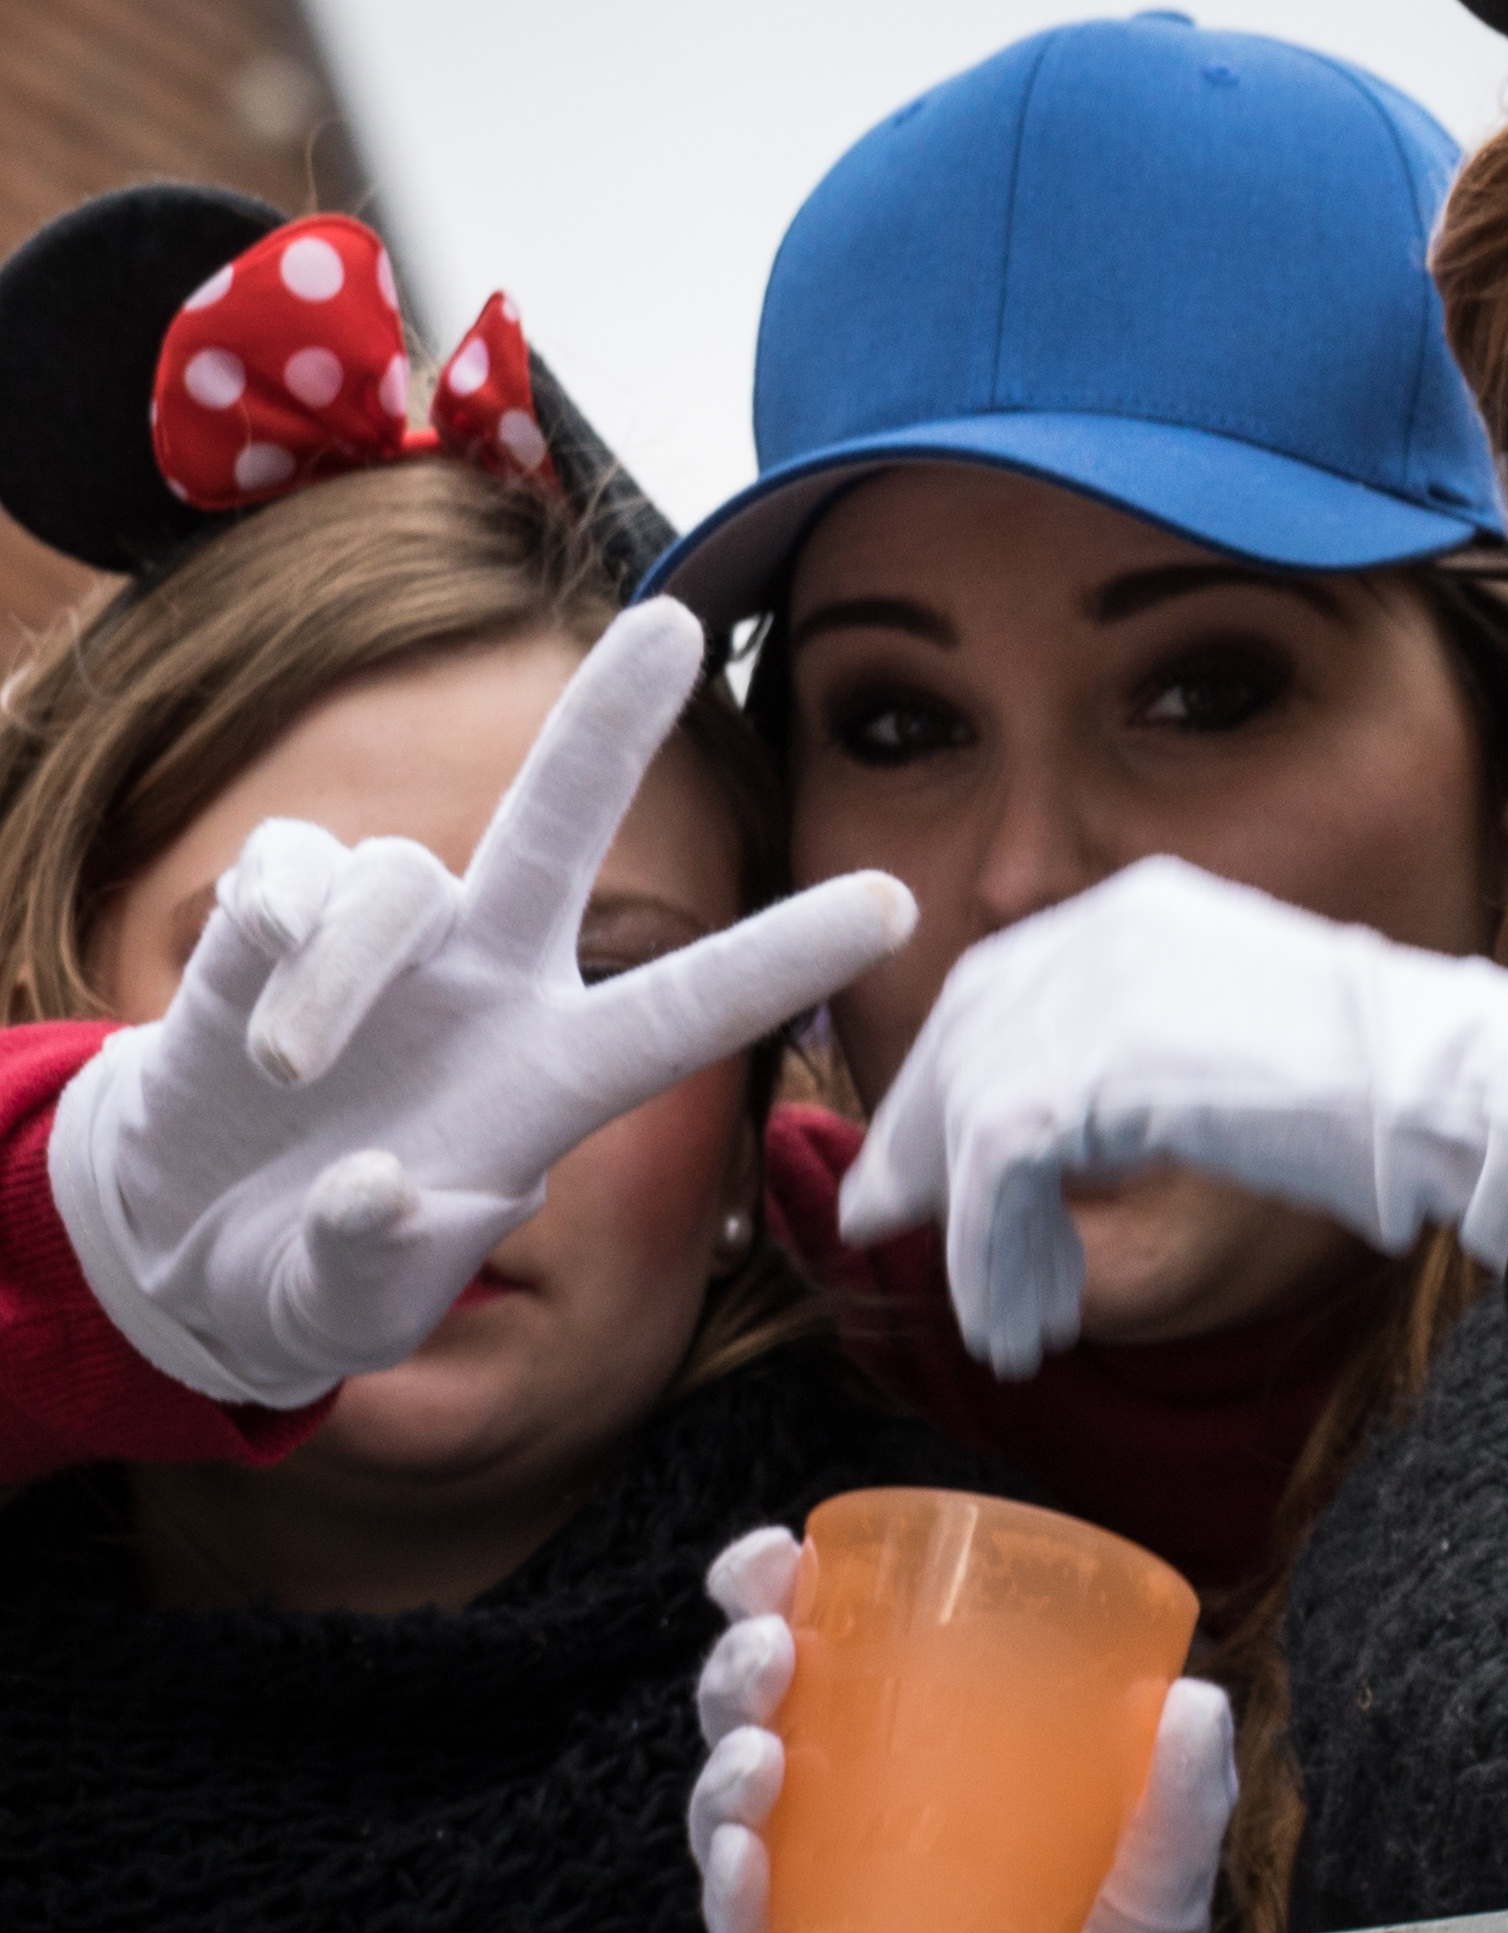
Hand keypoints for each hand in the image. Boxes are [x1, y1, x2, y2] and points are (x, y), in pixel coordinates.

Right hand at [48, 602, 914, 1408]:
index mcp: (551, 1079)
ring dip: (341, 974)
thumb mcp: (344, 1313)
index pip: (688, 1010)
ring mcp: (392, 942)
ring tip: (294, 1073)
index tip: (900, 900)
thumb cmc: (308, 1273)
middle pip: (557, 830)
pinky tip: (246, 1028)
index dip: (787, 956)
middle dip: (607, 724)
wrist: (181, 1238)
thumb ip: (375, 1268)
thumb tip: (381, 1185)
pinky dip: (261, 943)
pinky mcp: (280, 918)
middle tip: (670, 620)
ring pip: (396, 877)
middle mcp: (491, 983)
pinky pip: (290, 872)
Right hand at [689, 1523, 1238, 1932]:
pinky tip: (752, 1859)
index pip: (821, 1647)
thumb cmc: (1122, 1931)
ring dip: (726, 1776)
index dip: (774, 1594)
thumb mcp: (1164, 1848)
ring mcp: (816, 1893)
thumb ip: (1186, 1787)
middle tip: (770, 1648)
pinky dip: (735, 1896)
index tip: (775, 1554)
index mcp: (908, 1738)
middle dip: (739, 1672)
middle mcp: (843, 1808)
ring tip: (760, 1754)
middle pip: (755, 1719)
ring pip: (731, 1819)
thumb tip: (1195, 1704)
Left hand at [834, 856, 1507, 1375]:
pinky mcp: (1104, 1061)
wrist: (1448, 1088)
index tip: (919, 1167)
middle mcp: (1105, 928)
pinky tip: (1023, 1308)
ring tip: (1005, 1313)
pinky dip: (993, 1250)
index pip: (994, 988)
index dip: (941, 1083)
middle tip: (894, 1234)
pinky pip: (1000, 1168)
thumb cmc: (1377, 1088)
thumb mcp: (1230, 1040)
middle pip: (962, 1041)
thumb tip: (1025, 1133)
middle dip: (921, 1152)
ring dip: (972, 1232)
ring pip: (973, 1116)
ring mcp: (1103, 987)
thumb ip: (1133, 1056)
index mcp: (1141, 909)